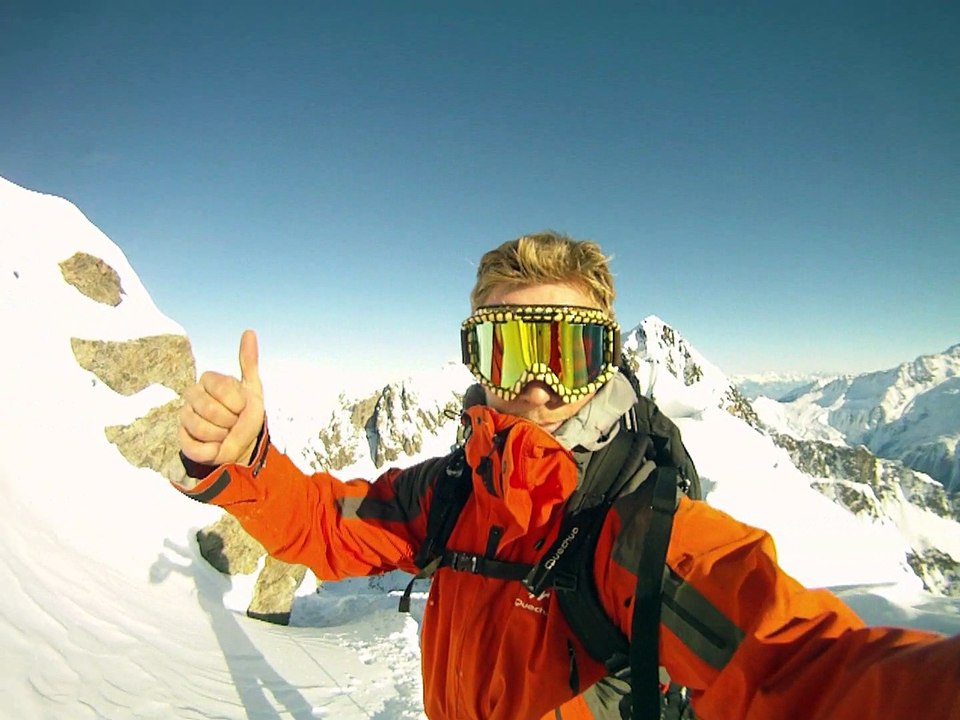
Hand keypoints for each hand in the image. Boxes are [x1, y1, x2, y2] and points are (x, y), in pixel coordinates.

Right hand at [178, 329, 264, 465]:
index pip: (221, 388)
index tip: (242, 406)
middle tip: (233, 422)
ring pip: (201, 428)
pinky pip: (196, 447)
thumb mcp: (253, 388)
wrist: (245, 444)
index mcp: (207, 381)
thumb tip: (249, 331)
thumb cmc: (247, 415)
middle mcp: (192, 396)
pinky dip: (212, 450)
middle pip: (210, 409)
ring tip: (225, 434)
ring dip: (222, 435)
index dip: (237, 402)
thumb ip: (249, 362)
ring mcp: (184, 418)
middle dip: (230, 420)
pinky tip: (216, 447)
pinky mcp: (182, 440)